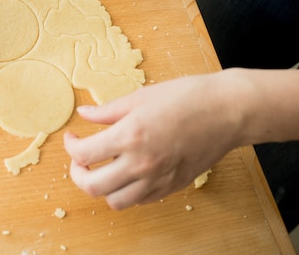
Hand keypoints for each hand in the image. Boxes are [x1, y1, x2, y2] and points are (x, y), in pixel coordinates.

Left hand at [63, 73, 242, 208]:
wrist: (228, 111)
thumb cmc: (188, 97)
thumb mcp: (141, 97)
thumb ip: (108, 111)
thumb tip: (84, 115)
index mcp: (130, 136)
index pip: (83, 155)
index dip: (70, 147)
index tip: (72, 138)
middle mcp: (141, 163)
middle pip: (92, 186)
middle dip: (77, 174)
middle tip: (80, 159)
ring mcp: (158, 179)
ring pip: (115, 201)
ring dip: (102, 188)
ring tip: (103, 169)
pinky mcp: (172, 187)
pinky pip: (139, 200)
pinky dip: (126, 191)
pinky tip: (128, 172)